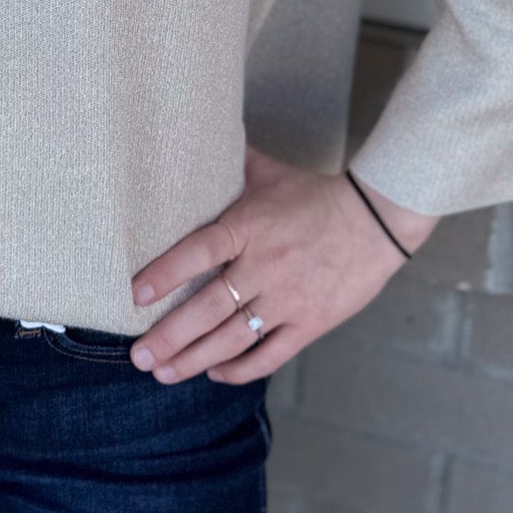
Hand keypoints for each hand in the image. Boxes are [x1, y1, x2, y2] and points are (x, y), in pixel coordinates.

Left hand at [125, 143, 437, 384]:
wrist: (377, 219)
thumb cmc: (317, 194)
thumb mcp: (270, 173)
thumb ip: (232, 163)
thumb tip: (200, 138)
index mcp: (248, 228)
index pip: (198, 253)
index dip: (165, 274)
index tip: (136, 295)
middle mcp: (264, 268)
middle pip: (208, 309)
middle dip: (169, 337)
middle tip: (139, 357)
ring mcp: (287, 300)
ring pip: (232, 339)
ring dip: (195, 360)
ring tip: (164, 373)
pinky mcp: (310, 324)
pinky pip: (270, 355)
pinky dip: (240, 369)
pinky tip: (215, 374)